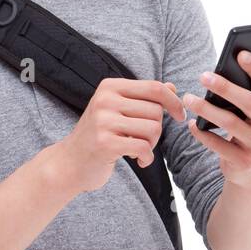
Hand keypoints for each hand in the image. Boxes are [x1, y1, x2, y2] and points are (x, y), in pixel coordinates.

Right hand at [53, 78, 185, 193]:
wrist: (70, 163)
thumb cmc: (99, 135)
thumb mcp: (119, 110)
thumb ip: (145, 98)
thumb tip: (172, 87)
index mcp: (110, 86)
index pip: (154, 87)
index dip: (173, 101)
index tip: (180, 115)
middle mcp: (105, 100)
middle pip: (156, 111)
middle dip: (157, 130)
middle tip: (144, 140)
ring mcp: (103, 121)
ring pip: (153, 129)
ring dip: (152, 144)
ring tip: (138, 149)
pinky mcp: (105, 143)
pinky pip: (144, 147)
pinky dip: (147, 157)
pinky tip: (138, 161)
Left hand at [183, 52, 250, 188]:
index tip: (240, 53)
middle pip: (248, 102)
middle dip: (225, 87)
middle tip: (203, 75)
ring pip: (230, 123)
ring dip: (207, 109)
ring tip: (189, 98)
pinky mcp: (243, 160)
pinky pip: (219, 145)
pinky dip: (203, 134)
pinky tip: (191, 124)